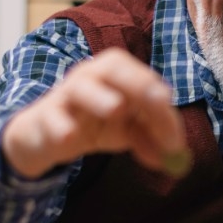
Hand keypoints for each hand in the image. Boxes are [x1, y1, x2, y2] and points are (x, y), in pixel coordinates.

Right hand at [1, 48, 188, 178]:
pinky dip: (61, 128)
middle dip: (138, 83)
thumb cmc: (94, 124)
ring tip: (115, 110)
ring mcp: (66, 95)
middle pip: (114, 67)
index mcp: (116, 74)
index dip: (162, 104)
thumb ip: (153, 138)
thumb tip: (176, 154)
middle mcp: (91, 76)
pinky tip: (69, 138)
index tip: (175, 140)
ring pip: (81, 88)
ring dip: (100, 98)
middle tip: (157, 102)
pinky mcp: (45, 117)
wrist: (46, 136)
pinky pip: (53, 119)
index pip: (144, 78)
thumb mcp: (129, 131)